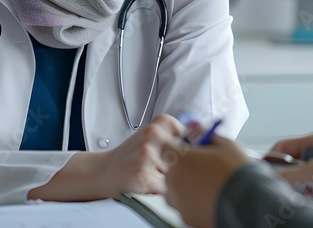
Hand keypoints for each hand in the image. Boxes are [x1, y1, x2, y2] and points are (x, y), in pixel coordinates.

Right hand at [27, 114, 184, 201]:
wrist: (103, 171)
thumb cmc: (131, 155)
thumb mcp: (154, 136)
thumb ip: (178, 137)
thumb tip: (208, 141)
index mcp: (160, 122)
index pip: (193, 137)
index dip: (188, 152)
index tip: (177, 155)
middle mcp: (154, 135)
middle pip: (187, 158)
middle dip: (180, 168)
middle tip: (163, 167)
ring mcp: (148, 155)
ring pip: (178, 174)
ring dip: (171, 179)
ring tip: (154, 174)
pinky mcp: (143, 175)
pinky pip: (167, 188)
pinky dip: (161, 190)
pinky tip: (148, 182)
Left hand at [163, 134, 250, 227]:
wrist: (248, 205)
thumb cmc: (238, 174)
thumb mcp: (227, 145)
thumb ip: (210, 138)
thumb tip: (204, 136)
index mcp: (180, 159)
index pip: (166, 147)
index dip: (177, 146)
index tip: (188, 148)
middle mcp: (173, 181)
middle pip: (172, 169)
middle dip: (186, 167)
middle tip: (206, 167)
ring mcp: (178, 202)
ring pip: (177, 189)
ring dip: (188, 186)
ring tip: (211, 185)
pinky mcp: (187, 217)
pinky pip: (186, 206)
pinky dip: (195, 202)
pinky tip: (212, 198)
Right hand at [270, 131, 312, 206]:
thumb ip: (291, 174)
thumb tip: (272, 177)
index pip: (284, 146)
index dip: (273, 158)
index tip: (264, 171)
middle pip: (290, 165)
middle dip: (286, 177)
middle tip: (282, 186)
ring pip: (299, 179)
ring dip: (297, 188)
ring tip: (298, 194)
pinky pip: (309, 190)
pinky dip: (307, 196)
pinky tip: (310, 200)